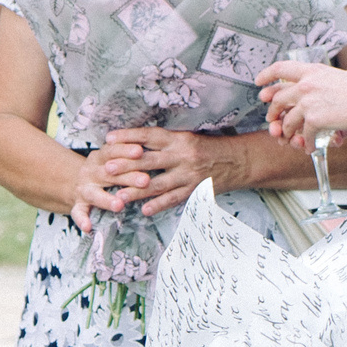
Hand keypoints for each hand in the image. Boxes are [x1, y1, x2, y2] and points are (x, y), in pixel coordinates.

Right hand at [67, 145, 149, 229]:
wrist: (73, 180)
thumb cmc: (103, 169)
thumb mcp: (111, 157)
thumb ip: (125, 154)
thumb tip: (151, 150)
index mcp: (99, 157)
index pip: (112, 151)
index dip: (125, 151)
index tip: (140, 151)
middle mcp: (90, 172)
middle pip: (108, 174)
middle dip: (127, 177)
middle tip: (145, 181)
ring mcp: (83, 189)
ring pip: (94, 194)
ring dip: (106, 200)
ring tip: (119, 205)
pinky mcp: (78, 204)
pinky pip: (78, 213)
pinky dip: (81, 220)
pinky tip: (88, 228)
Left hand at [95, 128, 248, 217]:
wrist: (239, 161)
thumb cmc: (209, 148)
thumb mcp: (187, 138)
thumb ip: (164, 142)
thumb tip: (135, 144)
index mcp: (178, 138)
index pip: (149, 135)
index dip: (129, 136)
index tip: (109, 138)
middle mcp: (182, 155)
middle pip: (149, 160)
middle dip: (127, 165)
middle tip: (107, 168)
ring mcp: (188, 175)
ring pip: (158, 183)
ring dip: (137, 191)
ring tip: (119, 196)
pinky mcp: (195, 190)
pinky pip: (174, 199)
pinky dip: (160, 205)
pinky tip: (145, 210)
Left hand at [257, 60, 346, 144]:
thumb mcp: (337, 77)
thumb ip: (320, 82)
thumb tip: (309, 90)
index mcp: (313, 71)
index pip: (281, 68)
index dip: (267, 75)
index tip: (259, 82)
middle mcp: (307, 84)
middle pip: (279, 98)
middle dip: (273, 111)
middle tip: (272, 118)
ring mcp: (309, 102)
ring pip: (287, 120)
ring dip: (288, 132)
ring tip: (293, 138)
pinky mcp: (314, 119)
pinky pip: (304, 135)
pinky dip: (307, 144)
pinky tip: (311, 146)